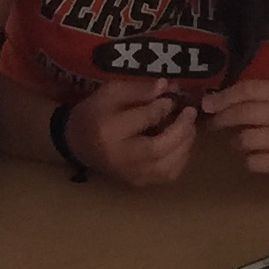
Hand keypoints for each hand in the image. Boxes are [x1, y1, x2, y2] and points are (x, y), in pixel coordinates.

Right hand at [68, 78, 195, 185]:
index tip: (172, 97)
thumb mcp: (110, 92)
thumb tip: (167, 87)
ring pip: (167, 167)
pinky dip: (181, 159)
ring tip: (189, 127)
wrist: (78, 143)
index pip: (143, 119)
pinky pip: (167, 175)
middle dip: (181, 130)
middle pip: (157, 149)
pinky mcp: (138, 182)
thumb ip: (139, 89)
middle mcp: (120, 157)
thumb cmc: (95, 113)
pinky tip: (181, 144)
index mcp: (108, 130)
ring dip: (185, 145)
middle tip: (190, 113)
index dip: (163, 107)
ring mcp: (130, 174)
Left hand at [201, 78, 268, 179]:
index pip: (249, 89)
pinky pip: (254, 162)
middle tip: (213, 124)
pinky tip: (256, 156)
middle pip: (246, 113)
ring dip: (236, 141)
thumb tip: (213, 101)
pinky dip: (249, 160)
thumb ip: (256, 95)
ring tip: (239, 141)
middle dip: (223, 118)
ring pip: (246, 139)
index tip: (207, 104)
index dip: (224, 97)